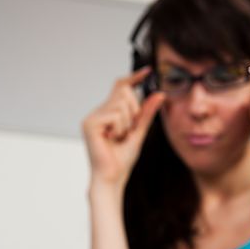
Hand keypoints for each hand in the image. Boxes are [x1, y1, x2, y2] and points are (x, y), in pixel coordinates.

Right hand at [82, 67, 164, 188]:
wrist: (112, 177)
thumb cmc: (122, 159)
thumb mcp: (139, 132)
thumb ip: (147, 113)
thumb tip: (159, 94)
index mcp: (108, 113)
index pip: (120, 87)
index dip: (134, 78)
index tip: (148, 71)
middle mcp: (98, 112)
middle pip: (124, 91)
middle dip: (134, 110)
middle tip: (127, 131)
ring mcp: (92, 117)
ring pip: (121, 103)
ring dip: (127, 122)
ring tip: (118, 138)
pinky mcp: (90, 123)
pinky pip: (115, 115)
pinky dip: (120, 128)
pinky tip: (112, 139)